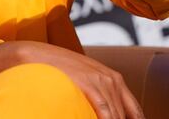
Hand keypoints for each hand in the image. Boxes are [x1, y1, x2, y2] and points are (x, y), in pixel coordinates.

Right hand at [0, 41, 144, 118]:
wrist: (33, 56)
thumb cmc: (56, 70)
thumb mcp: (83, 80)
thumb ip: (100, 97)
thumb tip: (108, 114)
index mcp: (114, 79)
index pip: (135, 113)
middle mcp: (112, 80)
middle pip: (125, 116)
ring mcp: (101, 80)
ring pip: (115, 116)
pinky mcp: (89, 83)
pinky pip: (105, 112)